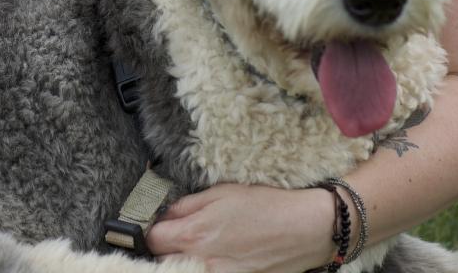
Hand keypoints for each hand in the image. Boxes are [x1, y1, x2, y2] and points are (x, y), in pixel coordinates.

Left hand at [146, 183, 333, 272]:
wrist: (306, 229)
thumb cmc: (266, 205)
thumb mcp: (221, 193)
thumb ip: (187, 205)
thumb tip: (165, 214)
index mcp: (195, 234)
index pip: (152, 239)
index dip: (151, 229)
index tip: (158, 224)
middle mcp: (202, 262)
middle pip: (162, 262)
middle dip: (163, 249)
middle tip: (174, 237)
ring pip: (182, 272)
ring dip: (182, 261)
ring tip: (195, 247)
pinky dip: (204, 267)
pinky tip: (214, 257)